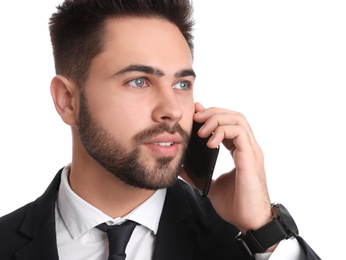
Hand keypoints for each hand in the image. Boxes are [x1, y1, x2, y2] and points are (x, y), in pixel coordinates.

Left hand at [192, 102, 272, 233]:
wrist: (249, 222)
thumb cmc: (236, 205)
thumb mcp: (210, 185)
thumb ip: (197, 175)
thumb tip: (181, 168)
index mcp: (241, 152)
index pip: (229, 124)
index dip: (213, 115)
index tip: (196, 113)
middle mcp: (248, 148)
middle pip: (234, 116)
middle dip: (213, 112)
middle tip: (196, 117)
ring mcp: (252, 151)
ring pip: (238, 120)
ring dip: (217, 119)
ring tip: (202, 130)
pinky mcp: (250, 158)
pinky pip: (239, 134)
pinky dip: (223, 132)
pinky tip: (210, 143)